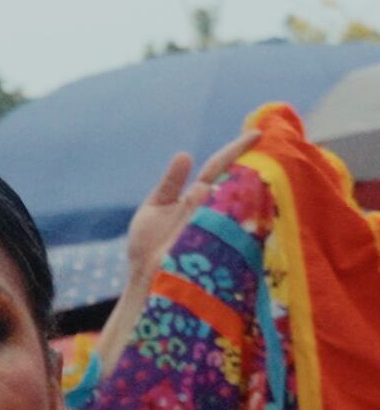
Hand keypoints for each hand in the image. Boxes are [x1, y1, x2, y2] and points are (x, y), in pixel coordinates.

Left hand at [121, 138, 244, 288]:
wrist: (142, 276)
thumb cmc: (149, 244)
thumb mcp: (157, 206)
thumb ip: (172, 182)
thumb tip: (186, 155)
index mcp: (197, 196)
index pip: (220, 167)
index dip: (237, 150)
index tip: (258, 133)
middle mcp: (209, 208)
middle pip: (232, 179)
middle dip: (249, 163)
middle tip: (267, 145)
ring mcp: (209, 225)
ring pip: (230, 198)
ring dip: (234, 184)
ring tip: (254, 167)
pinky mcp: (206, 243)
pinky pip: (221, 224)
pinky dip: (222, 212)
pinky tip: (221, 196)